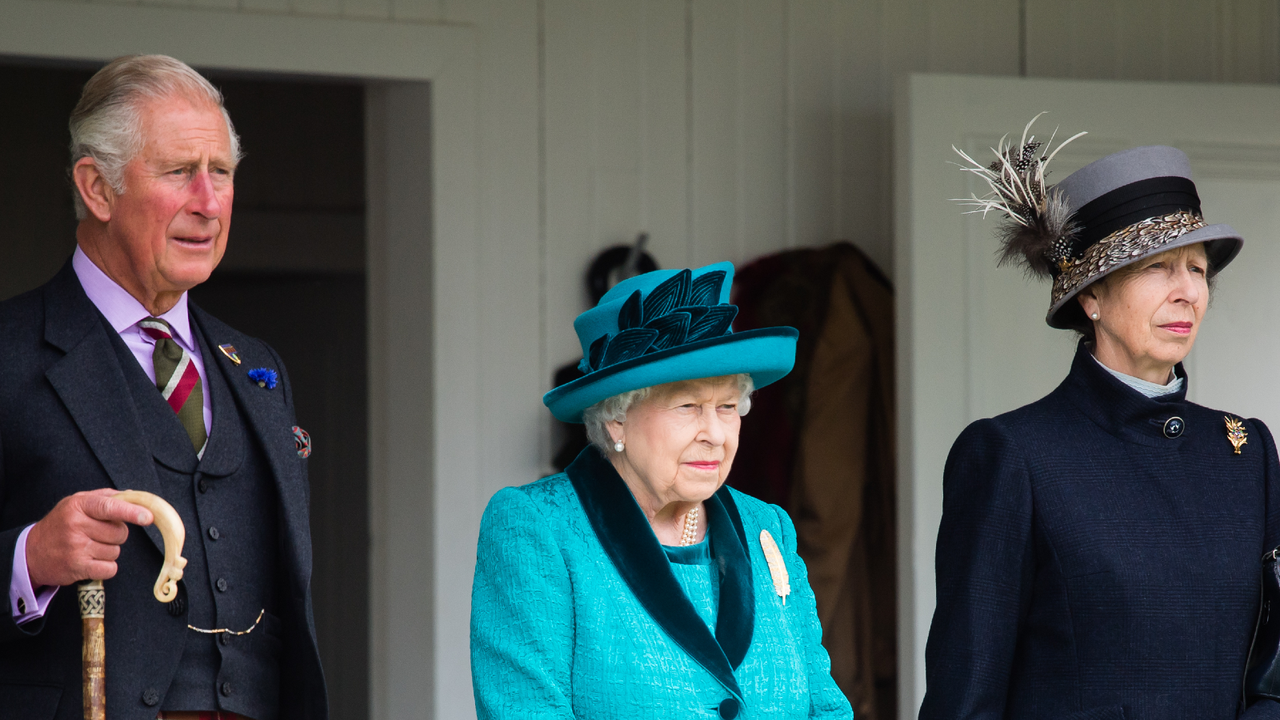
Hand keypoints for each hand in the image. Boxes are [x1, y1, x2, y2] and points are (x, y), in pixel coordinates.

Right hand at [25, 489, 153, 586]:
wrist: (32, 552)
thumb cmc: (61, 524)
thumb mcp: (78, 502)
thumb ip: (106, 497)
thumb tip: (135, 496)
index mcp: (79, 505)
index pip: (110, 507)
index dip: (131, 512)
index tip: (148, 517)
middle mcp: (76, 525)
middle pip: (120, 533)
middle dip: (115, 535)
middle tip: (96, 534)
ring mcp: (76, 547)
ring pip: (116, 551)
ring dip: (108, 551)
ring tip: (89, 547)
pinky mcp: (77, 567)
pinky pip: (110, 568)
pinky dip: (106, 567)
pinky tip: (90, 561)